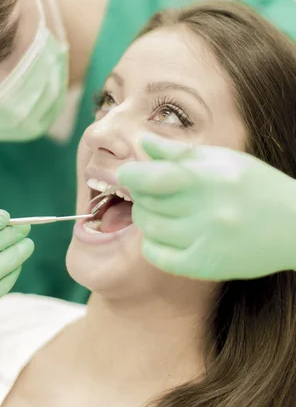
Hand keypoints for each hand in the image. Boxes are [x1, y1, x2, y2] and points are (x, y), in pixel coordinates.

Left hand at [118, 135, 295, 280]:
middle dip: (140, 194)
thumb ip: (179, 153)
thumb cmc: (256, 185)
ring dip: (145, 217)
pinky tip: (162, 234)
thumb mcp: (221, 159)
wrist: (295, 226)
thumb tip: (143, 142)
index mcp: (208, 178)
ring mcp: (205, 240)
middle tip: (149, 191)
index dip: (131, 175)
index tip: (127, 174)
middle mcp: (206, 211)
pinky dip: (151, 243)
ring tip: (158, 210)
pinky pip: (158, 256)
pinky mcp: (205, 265)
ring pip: (149, 228)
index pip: (151, 178)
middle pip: (146, 203)